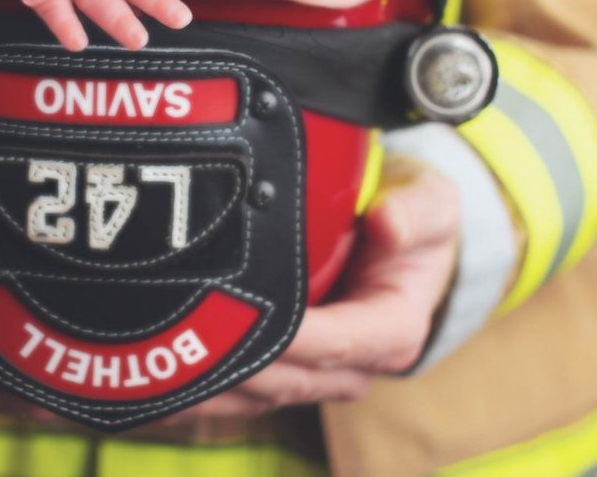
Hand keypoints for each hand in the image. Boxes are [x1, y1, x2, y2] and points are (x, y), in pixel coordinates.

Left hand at [169, 167, 459, 419]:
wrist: (405, 235)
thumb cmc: (416, 218)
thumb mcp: (431, 203)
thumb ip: (415, 212)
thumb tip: (388, 222)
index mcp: (392, 331)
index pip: (336, 343)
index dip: (291, 336)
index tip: (244, 315)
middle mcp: (357, 363)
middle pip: (291, 378)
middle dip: (241, 364)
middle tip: (186, 336)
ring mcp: (321, 371)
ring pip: (263, 393)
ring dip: (216, 383)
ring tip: (165, 361)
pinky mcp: (291, 367)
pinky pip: (247, 390)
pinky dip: (209, 388)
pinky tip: (167, 375)